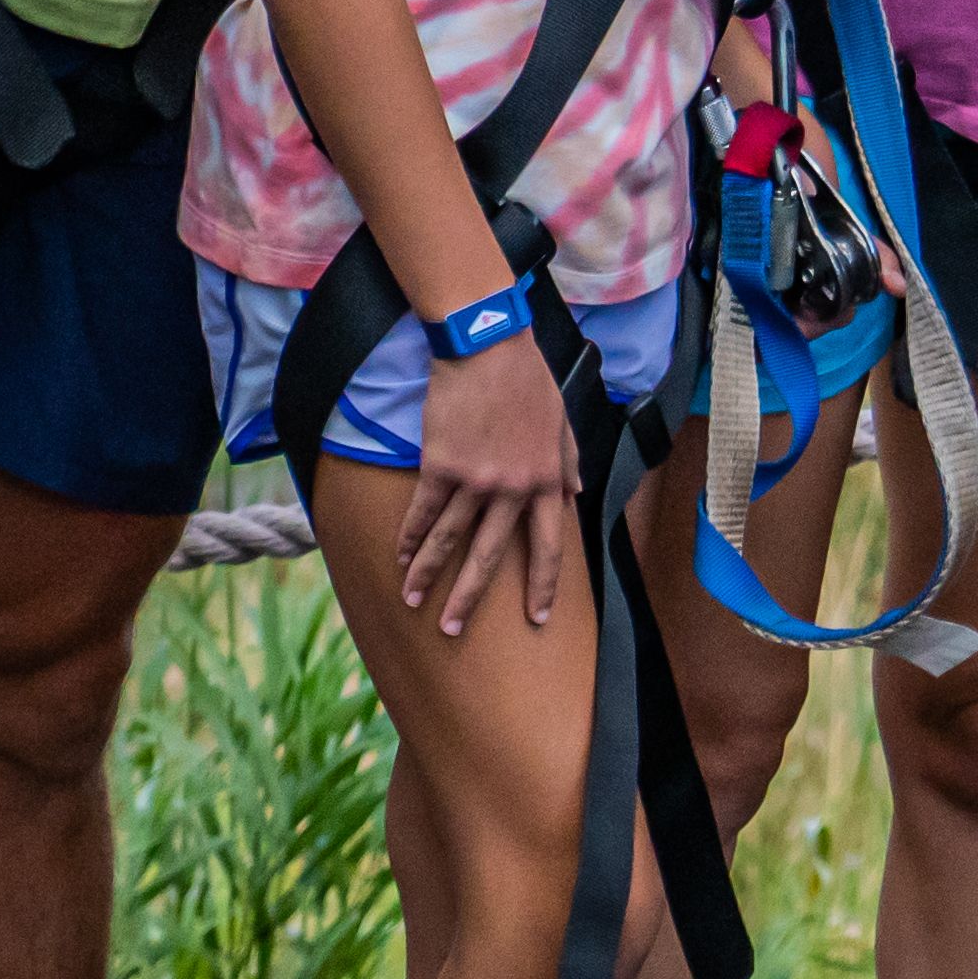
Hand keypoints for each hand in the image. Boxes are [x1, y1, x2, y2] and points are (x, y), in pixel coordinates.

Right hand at [395, 330, 588, 637]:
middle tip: (453, 631)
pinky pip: (424, 513)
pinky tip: (400, 557)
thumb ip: (569, 461)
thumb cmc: (528, 379)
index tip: (537, 619)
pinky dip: (409, 538)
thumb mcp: (561, 421)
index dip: (542, 586)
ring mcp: (477, 480)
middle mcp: (514, 489)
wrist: (488, 347)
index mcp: (548, 481)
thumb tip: (577, 493)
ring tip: (413, 600)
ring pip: (449, 541)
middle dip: (469, 599)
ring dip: (427, 574)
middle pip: (490, 556)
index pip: (549, 546)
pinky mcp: (441, 466)